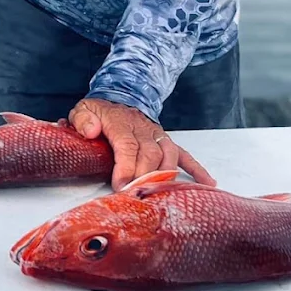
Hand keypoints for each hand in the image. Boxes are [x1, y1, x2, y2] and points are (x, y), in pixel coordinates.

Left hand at [69, 97, 214, 190]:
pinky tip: (207, 182)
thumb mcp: (83, 110)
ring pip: (167, 155)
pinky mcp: (165, 140)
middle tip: (135, 195)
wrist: (119, 95)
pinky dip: (197, 168)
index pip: (127, 145)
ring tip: (159, 194)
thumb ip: (83, 120)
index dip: (126, 167)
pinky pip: (184, 154)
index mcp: (120, 122)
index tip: (121, 185)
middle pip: (149, 154)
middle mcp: (142, 128)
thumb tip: (90, 131)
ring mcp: (157, 134)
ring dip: (164, 176)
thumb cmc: (100, 110)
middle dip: (143, 177)